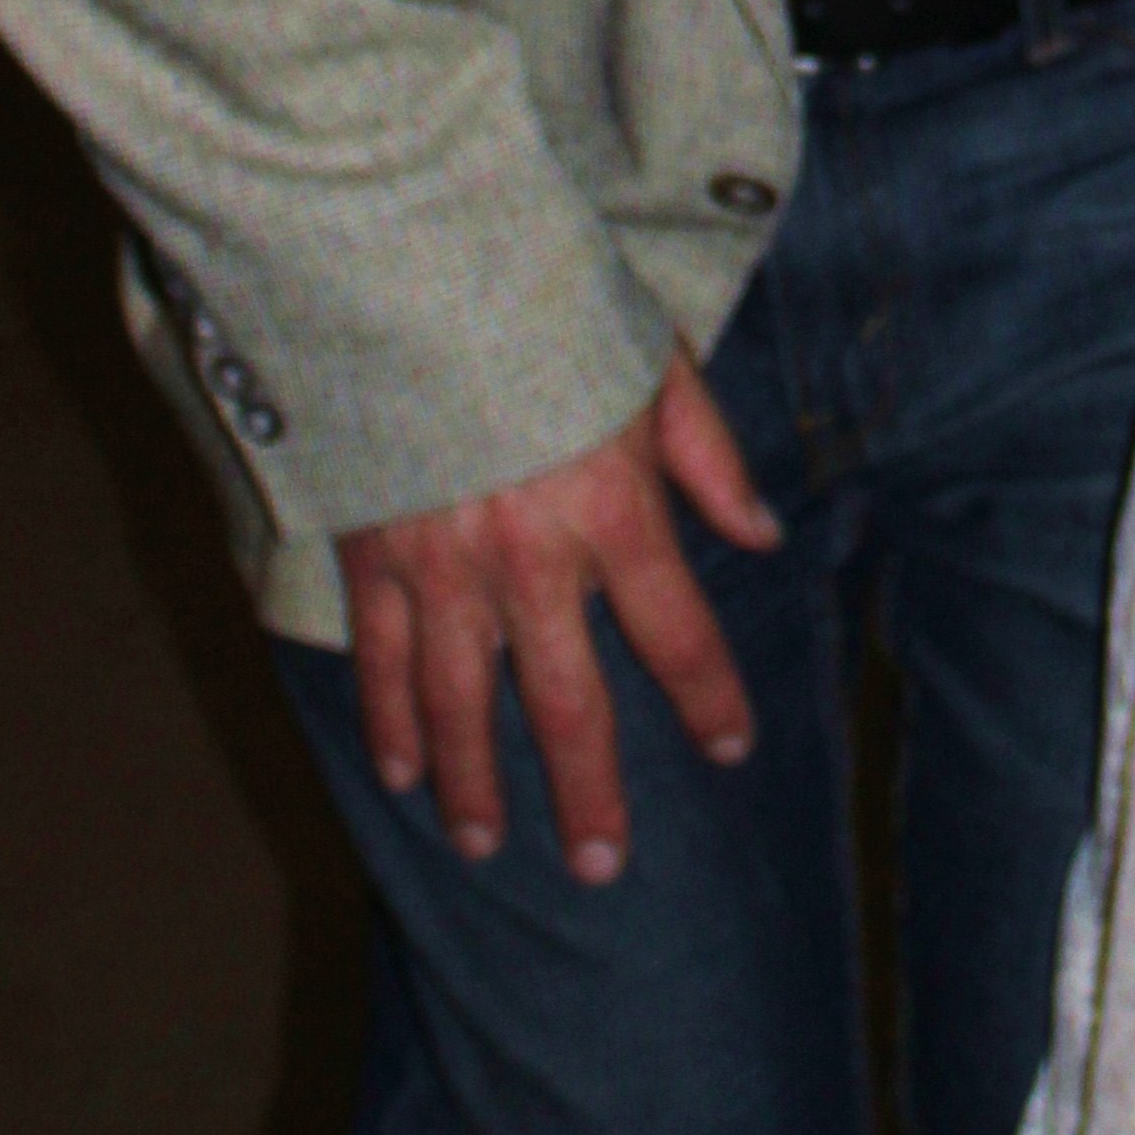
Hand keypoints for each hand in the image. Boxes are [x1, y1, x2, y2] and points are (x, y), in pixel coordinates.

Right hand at [336, 351, 781, 884]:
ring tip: (485, 844)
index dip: (710, 697)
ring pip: (461, 702)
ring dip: (477, 782)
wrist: (411, 269)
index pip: (678, 632)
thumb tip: (761, 536)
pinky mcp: (373, 552)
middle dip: (586, 791)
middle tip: (599, 864)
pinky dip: (389, 722)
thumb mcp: (651, 362)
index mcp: (612, 509)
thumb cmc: (547, 307)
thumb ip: (709, 457)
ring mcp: (442, 565)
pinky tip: (402, 774)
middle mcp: (530, 558)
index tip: (729, 747)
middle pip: (566, 703)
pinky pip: (379, 659)